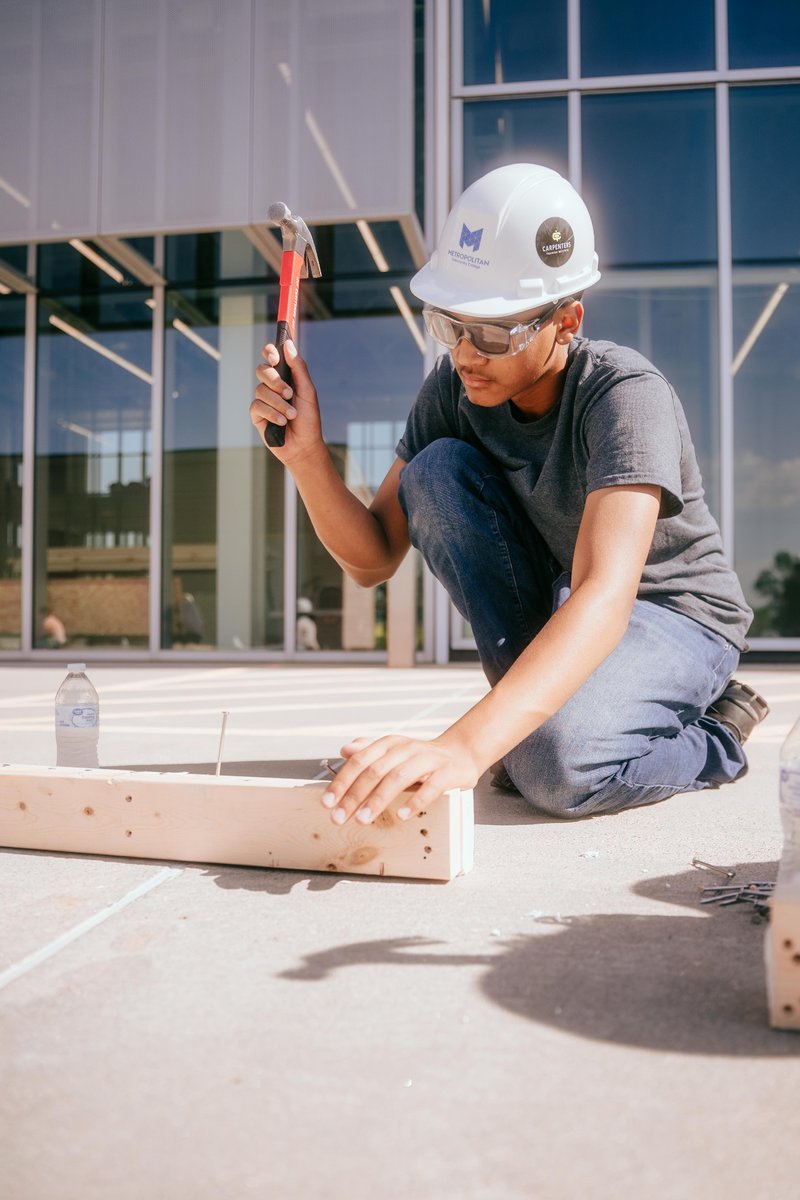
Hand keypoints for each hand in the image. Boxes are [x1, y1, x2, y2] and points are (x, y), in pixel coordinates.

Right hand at [250, 339, 322, 459]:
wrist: (304, 445)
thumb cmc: (308, 419)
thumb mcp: (308, 391)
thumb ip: (298, 368)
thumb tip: (288, 344)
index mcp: (285, 377)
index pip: (271, 357)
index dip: (269, 352)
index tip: (274, 356)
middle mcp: (272, 386)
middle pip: (262, 370)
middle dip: (275, 380)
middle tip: (289, 393)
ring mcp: (263, 400)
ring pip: (260, 389)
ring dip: (278, 403)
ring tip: (291, 415)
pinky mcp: (257, 414)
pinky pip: (257, 406)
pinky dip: (272, 413)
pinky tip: (281, 422)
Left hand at [320, 734, 480, 825]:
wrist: (461, 753)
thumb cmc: (422, 759)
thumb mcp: (393, 753)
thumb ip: (368, 753)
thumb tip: (344, 750)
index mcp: (390, 744)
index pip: (360, 761)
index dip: (342, 782)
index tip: (327, 802)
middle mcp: (406, 749)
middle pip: (375, 771)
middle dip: (354, 796)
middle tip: (339, 817)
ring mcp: (427, 760)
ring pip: (398, 778)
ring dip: (378, 799)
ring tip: (363, 819)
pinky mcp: (447, 772)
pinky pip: (430, 787)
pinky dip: (415, 802)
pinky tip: (402, 816)